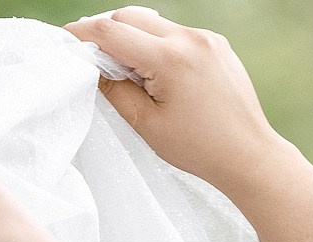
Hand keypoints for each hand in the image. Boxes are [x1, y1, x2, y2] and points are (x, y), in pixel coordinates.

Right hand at [64, 10, 285, 195]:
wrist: (248, 154)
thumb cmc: (198, 147)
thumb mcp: (146, 124)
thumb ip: (115, 90)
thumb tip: (94, 67)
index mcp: (169, 59)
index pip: (112, 32)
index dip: (82, 34)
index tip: (64, 40)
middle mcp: (189, 39)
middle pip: (131, 16)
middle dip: (105, 31)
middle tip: (90, 55)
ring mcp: (206, 38)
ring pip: (153, 22)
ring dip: (132, 37)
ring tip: (125, 69)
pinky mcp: (216, 44)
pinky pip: (176, 33)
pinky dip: (157, 44)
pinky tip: (154, 72)